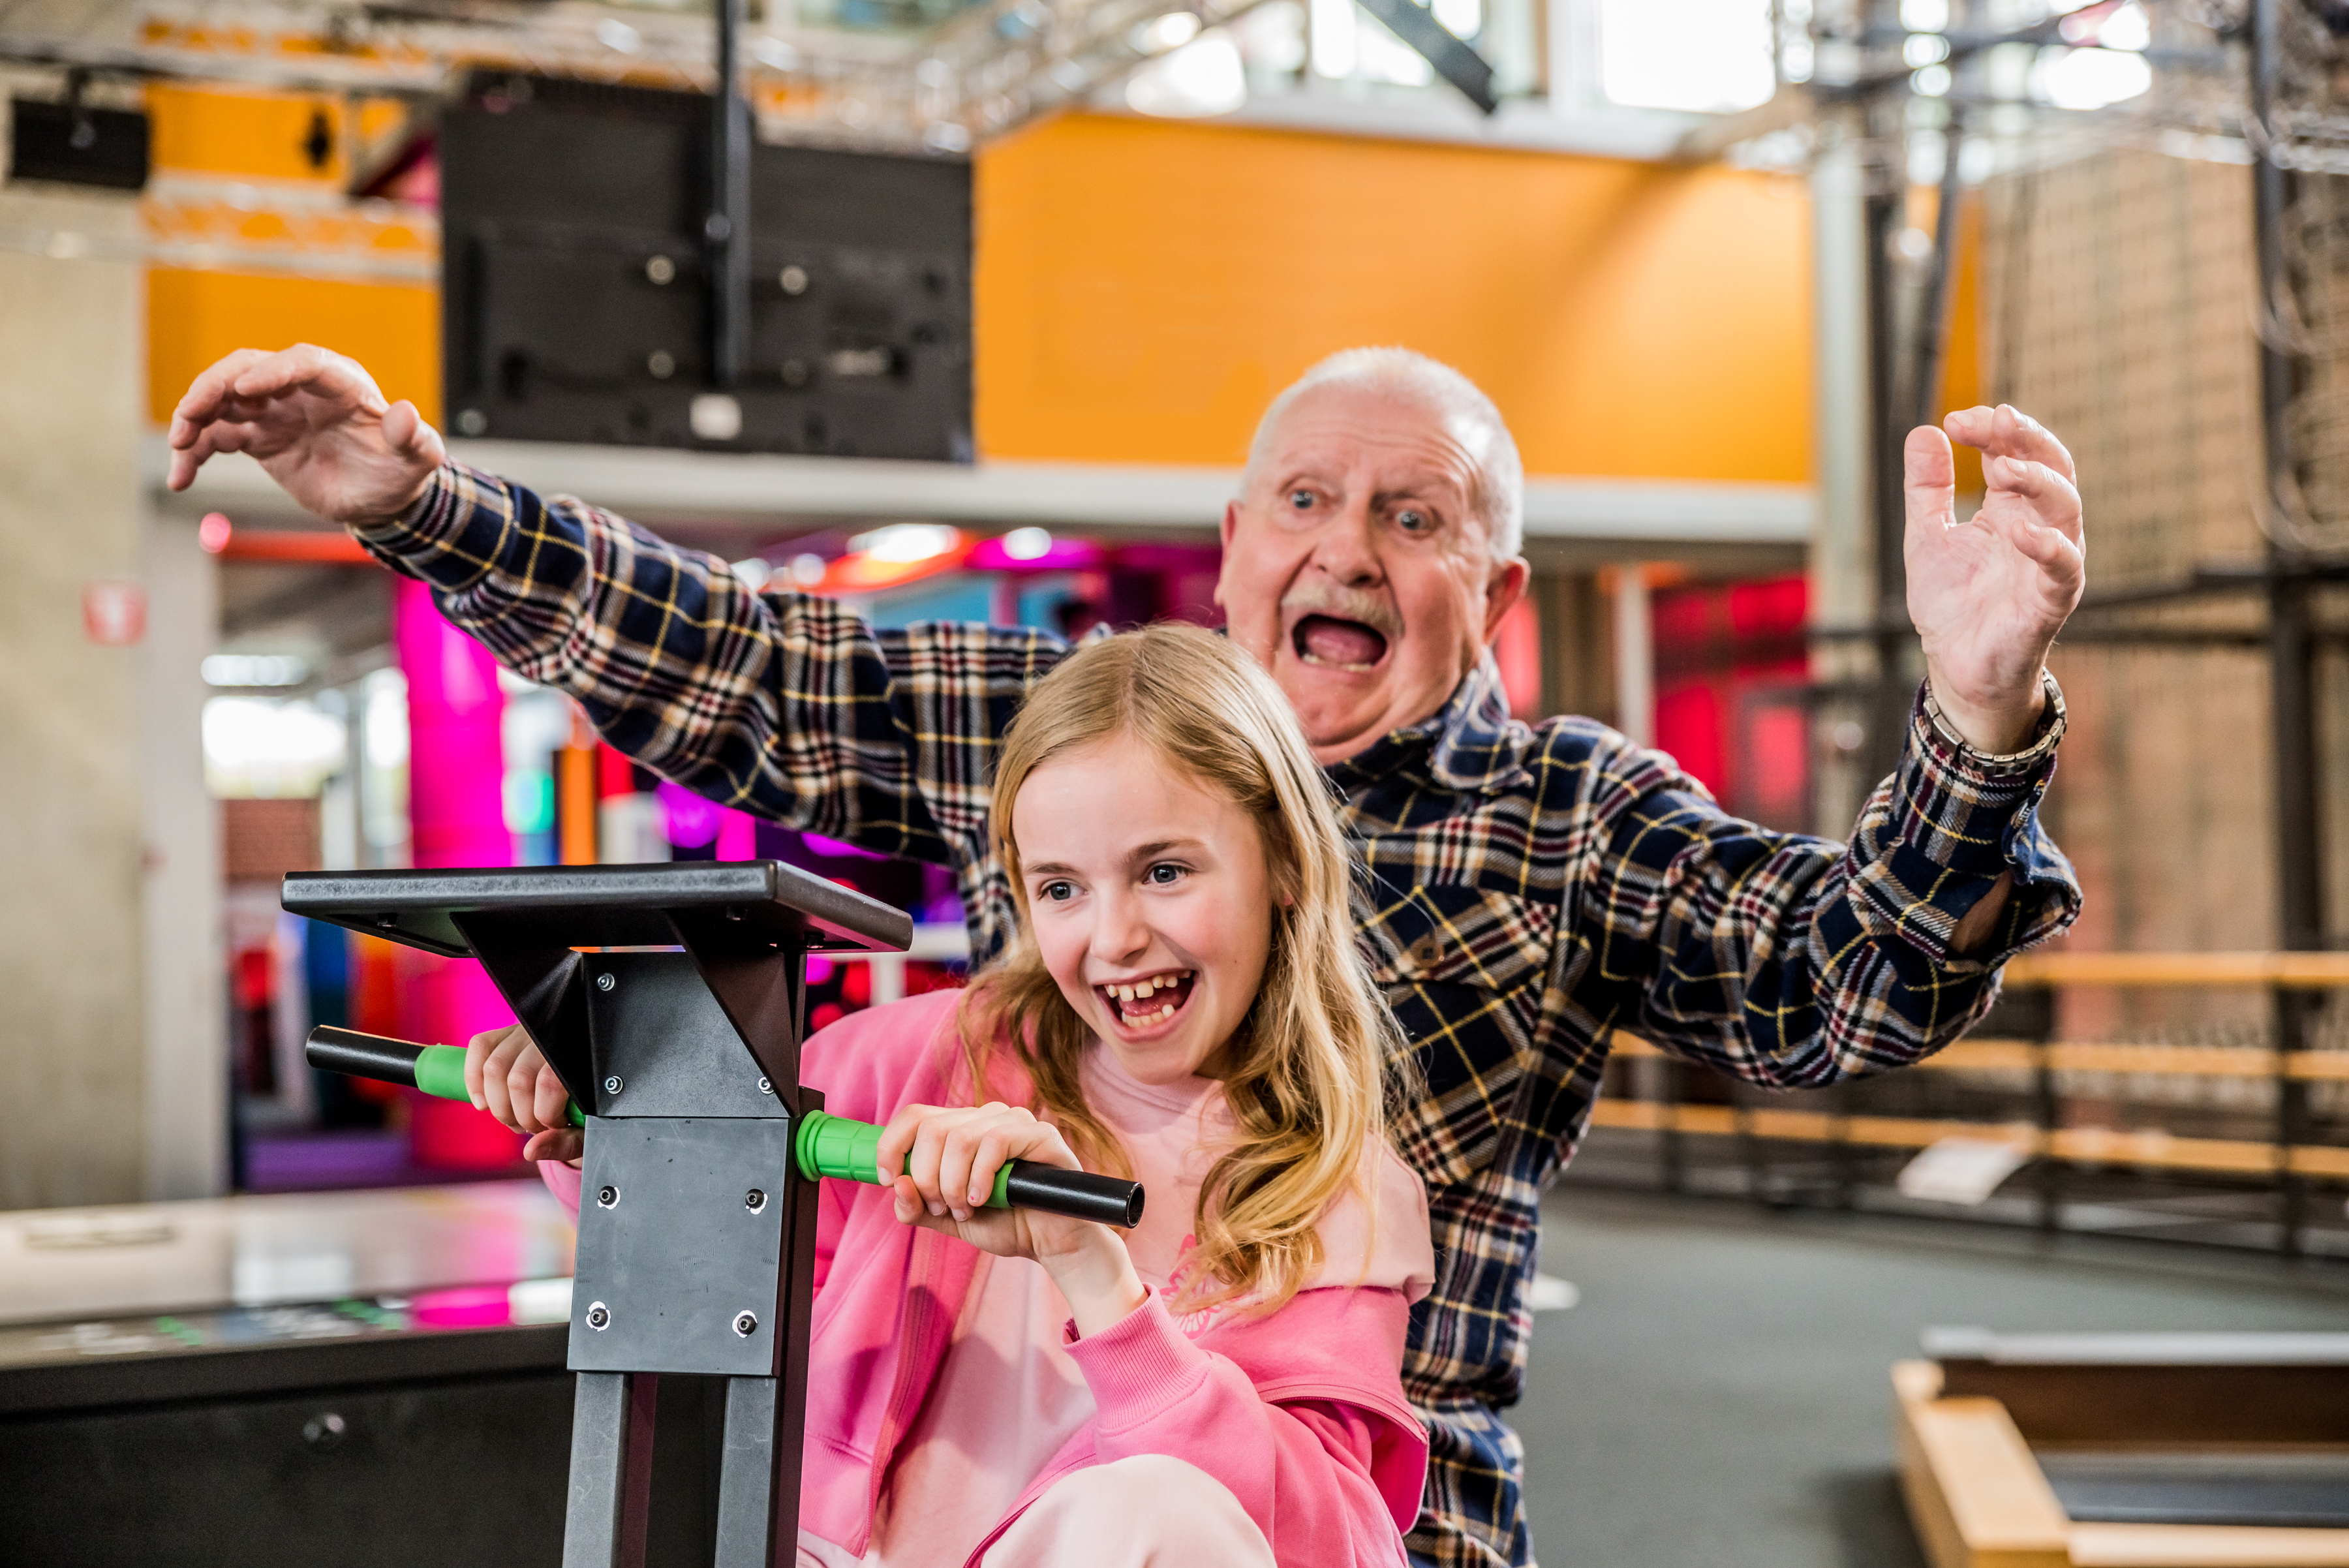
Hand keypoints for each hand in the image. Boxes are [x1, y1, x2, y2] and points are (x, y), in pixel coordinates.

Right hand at [165, 344, 444, 524]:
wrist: (379, 498)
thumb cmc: (399, 472)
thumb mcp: (417, 461)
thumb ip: (416, 441)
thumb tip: (407, 414)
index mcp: (341, 383)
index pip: (303, 363)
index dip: (273, 371)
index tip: (245, 388)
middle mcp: (300, 388)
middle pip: (248, 370)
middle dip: (215, 387)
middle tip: (190, 413)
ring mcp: (273, 410)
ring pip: (222, 400)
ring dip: (194, 418)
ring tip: (180, 447)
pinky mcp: (256, 436)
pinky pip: (215, 436)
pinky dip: (194, 452)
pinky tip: (181, 477)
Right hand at [463, 1025, 581, 1164]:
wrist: (584, 1084)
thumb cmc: (584, 1111)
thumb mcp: (585, 1129)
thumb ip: (564, 1142)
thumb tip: (530, 1150)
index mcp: (578, 1058)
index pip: (549, 1084)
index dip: (545, 1115)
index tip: (554, 1125)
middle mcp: (551, 1038)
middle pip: (518, 1080)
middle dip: (520, 1115)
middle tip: (532, 1127)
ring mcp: (527, 1032)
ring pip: (495, 1068)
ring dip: (497, 1104)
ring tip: (513, 1118)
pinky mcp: (506, 1033)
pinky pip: (479, 1047)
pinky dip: (473, 1078)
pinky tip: (483, 1102)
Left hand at [875, 1101, 1145, 1336]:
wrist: (1051, 1244)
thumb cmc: (1005, 1224)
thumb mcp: (947, 1219)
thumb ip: (917, 1205)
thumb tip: (893, 1183)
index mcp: (960, 1129)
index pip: (914, 1115)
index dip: (891, 1145)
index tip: (887, 1179)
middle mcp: (984, 1117)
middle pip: (930, 1128)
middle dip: (926, 1178)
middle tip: (943, 1208)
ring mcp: (1013, 1121)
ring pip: (958, 1138)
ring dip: (952, 1184)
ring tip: (966, 1210)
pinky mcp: (1039, 1134)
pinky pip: (994, 1143)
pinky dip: (979, 1179)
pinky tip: (983, 1200)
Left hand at [1906, 405, 2086, 752]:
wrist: (1956, 667)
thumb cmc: (1952, 604)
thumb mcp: (1927, 537)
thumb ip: (1927, 489)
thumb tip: (1924, 431)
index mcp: (2011, 509)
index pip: (2016, 451)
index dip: (1992, 429)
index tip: (1955, 420)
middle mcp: (2039, 528)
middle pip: (2053, 467)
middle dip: (2026, 438)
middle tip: (1994, 421)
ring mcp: (2050, 562)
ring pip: (2066, 508)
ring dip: (2038, 481)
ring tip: (2002, 467)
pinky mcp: (2051, 600)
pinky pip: (2064, 568)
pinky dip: (2048, 546)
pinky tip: (2021, 531)